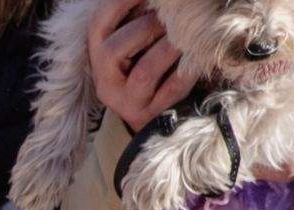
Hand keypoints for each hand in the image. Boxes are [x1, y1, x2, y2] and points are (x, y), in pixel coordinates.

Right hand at [88, 0, 196, 132]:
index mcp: (96, 53)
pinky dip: (187, 70)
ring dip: (169, 48)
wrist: (151, 109)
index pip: (98, 23)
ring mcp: (125, 101)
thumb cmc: (143, 63)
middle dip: (148, 28)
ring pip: (144, 73)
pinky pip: (171, 89)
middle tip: (173, 18)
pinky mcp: (148, 114)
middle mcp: (104, 80)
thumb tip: (158, 0)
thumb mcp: (132, 40)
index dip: (120, 2)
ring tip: (187, 36)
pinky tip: (197, 57)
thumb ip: (137, 17)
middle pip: (113, 51)